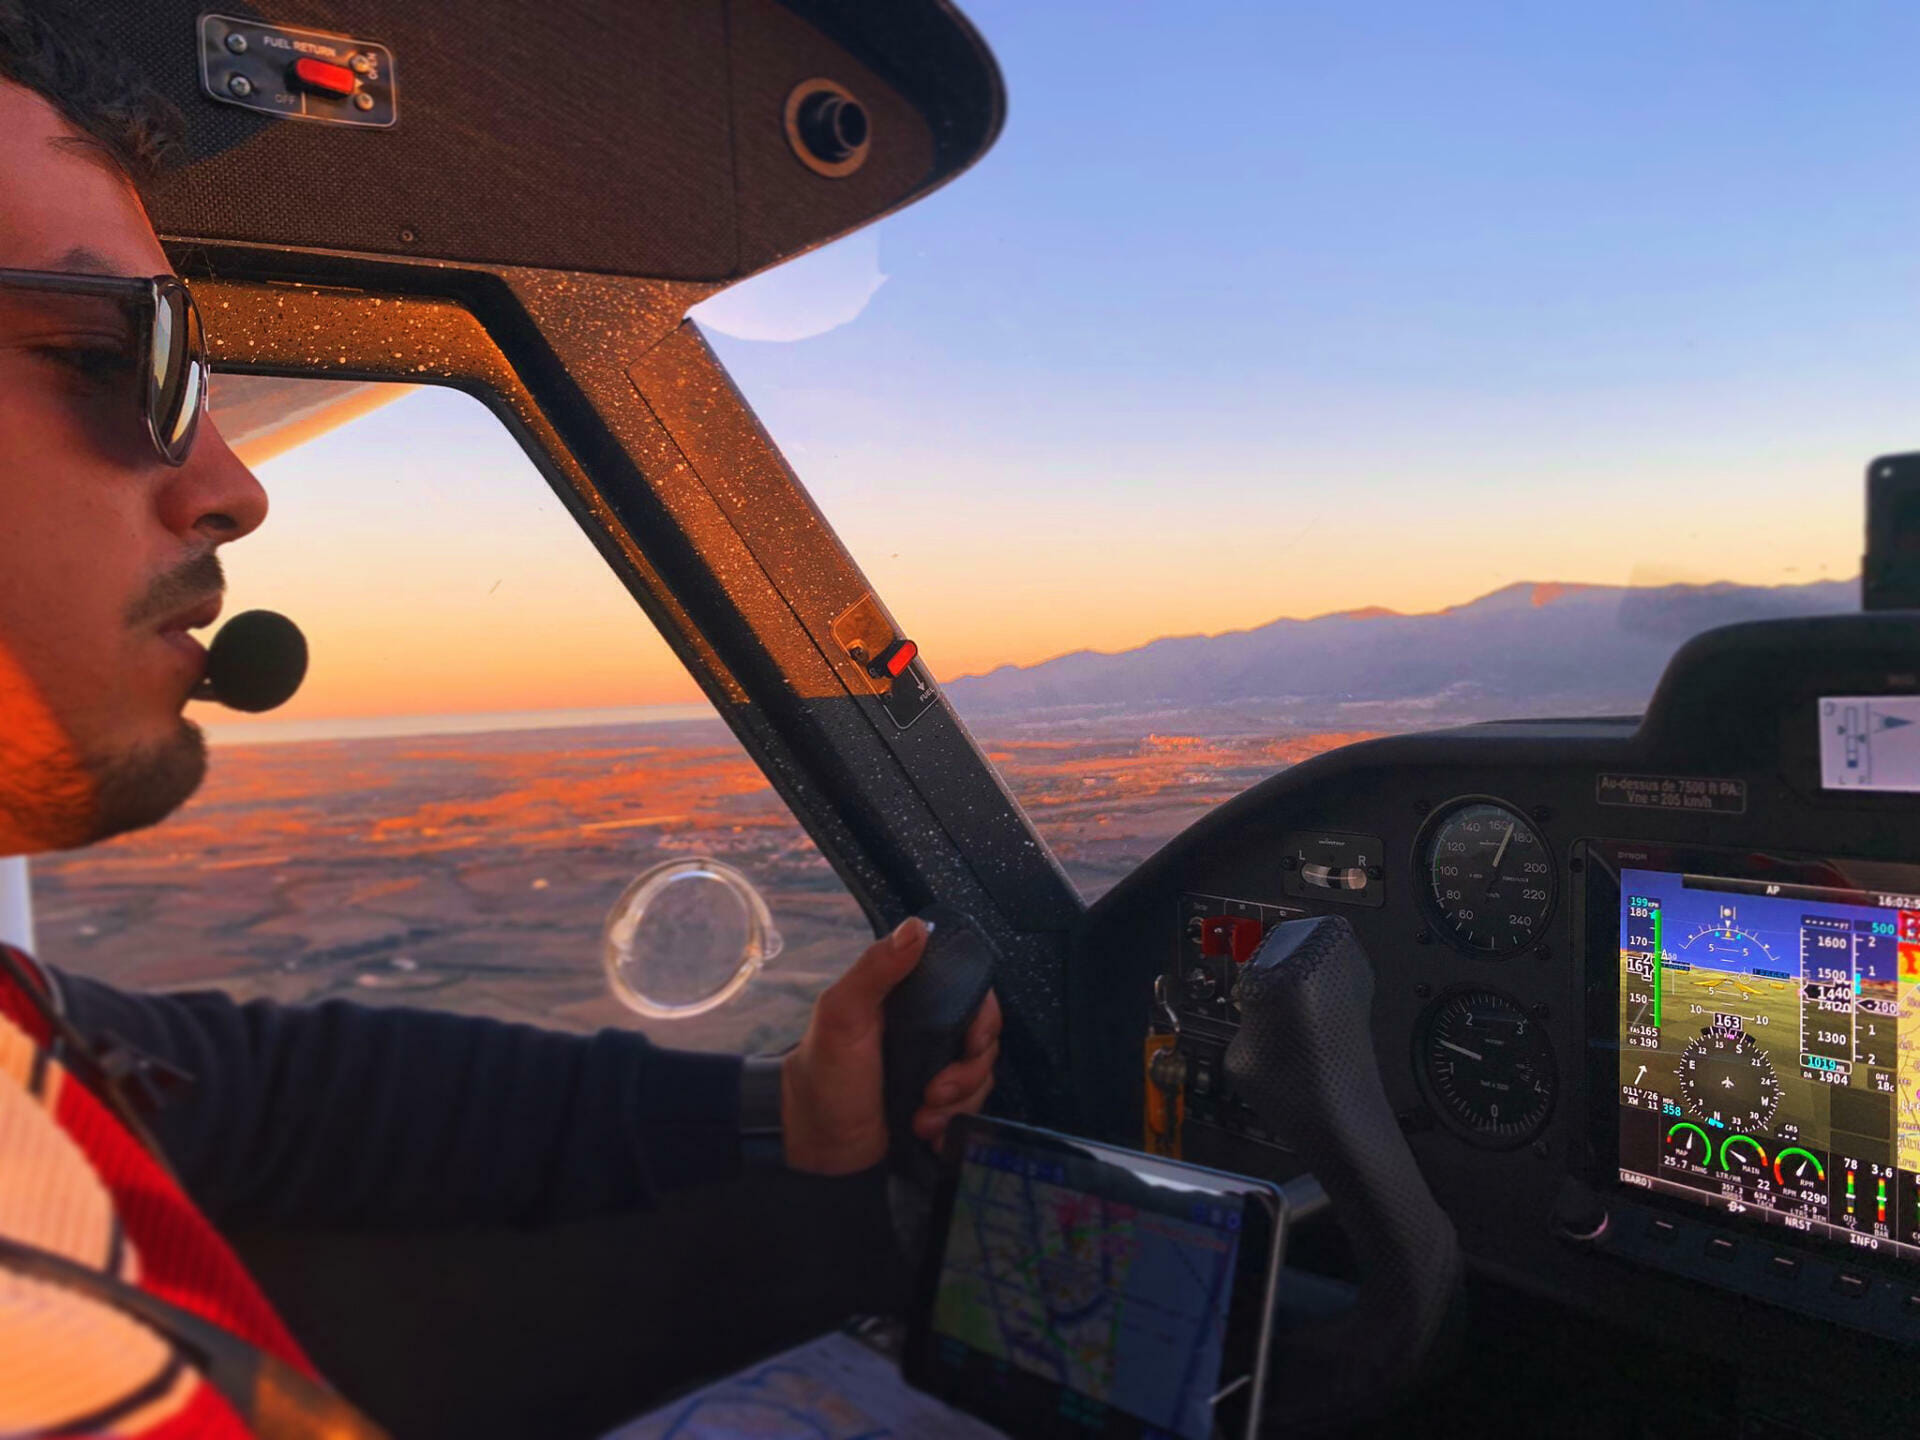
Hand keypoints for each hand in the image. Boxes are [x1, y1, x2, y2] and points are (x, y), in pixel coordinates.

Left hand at [780, 916, 1002, 1174]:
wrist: (818, 1148)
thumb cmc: (823, 1075)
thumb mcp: (842, 1015)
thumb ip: (874, 969)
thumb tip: (916, 928)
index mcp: (906, 998)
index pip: (967, 990)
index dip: (981, 1015)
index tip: (972, 1040)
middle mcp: (926, 1029)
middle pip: (982, 1037)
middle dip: (969, 1070)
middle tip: (936, 1089)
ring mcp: (935, 1068)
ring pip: (980, 1075)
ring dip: (959, 1101)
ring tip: (923, 1115)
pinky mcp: (938, 1104)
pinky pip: (970, 1107)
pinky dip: (954, 1122)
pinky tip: (927, 1130)